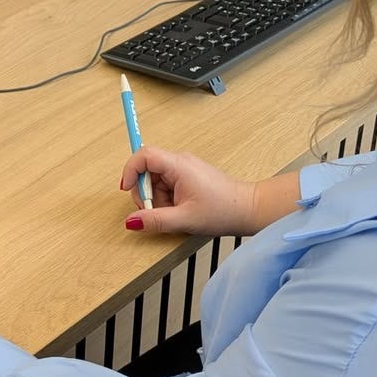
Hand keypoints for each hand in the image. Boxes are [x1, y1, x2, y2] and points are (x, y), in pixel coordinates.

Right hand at [121, 146, 258, 237]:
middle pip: (147, 170)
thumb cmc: (223, 210)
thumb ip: (155, 220)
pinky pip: (167, 184)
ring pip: (156, 180)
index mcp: (178, 165)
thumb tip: (131, 221)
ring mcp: (185, 168)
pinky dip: (167, 198)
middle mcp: (180, 161)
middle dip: (146, 193)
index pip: (144, 155)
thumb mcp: (185, 219)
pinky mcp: (189, 176)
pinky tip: (180, 210)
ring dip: (158, 198)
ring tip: (175, 213)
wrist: (248, 209)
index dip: (130, 170)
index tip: (127, 189)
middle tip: (156, 212)